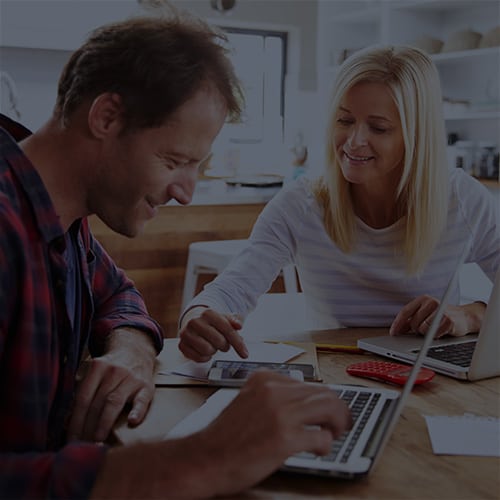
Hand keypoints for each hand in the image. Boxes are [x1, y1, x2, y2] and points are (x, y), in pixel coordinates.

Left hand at [68, 328, 155, 442]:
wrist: (136, 351)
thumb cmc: (111, 369)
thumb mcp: (96, 372)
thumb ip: (84, 391)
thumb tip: (66, 421)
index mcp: (98, 367)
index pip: (83, 398)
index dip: (75, 420)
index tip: (71, 439)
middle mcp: (114, 371)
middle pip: (97, 402)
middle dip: (87, 426)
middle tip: (82, 445)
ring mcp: (131, 378)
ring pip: (114, 402)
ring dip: (104, 423)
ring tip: (98, 440)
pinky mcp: (147, 386)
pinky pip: (142, 400)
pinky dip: (137, 411)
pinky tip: (132, 421)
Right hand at [91, 371, 351, 497]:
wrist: (205, 458)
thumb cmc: (226, 435)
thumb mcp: (249, 401)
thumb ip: (274, 397)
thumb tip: (305, 403)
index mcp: (264, 379)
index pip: (307, 383)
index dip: (324, 397)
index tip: (330, 407)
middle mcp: (274, 391)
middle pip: (323, 392)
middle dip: (338, 408)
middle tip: (342, 422)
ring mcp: (280, 413)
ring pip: (328, 408)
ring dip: (337, 422)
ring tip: (335, 433)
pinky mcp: (285, 438)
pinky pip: (320, 436)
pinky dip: (324, 443)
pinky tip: (318, 448)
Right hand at [178, 306, 247, 361]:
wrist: (193, 322)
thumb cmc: (212, 322)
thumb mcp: (225, 318)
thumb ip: (234, 321)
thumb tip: (239, 325)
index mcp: (208, 313)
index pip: (228, 330)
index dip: (238, 343)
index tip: (245, 353)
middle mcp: (195, 321)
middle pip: (219, 342)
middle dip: (224, 346)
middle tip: (222, 343)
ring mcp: (186, 333)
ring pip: (208, 351)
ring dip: (214, 351)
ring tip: (212, 345)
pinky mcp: (181, 345)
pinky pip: (199, 358)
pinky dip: (205, 357)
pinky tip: (204, 350)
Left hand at [390, 295, 484, 337]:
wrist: (464, 318)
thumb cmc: (440, 317)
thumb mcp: (424, 315)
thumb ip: (410, 320)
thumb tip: (396, 330)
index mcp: (423, 299)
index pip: (405, 311)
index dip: (398, 323)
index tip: (393, 333)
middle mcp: (431, 302)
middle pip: (413, 322)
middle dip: (415, 329)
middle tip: (424, 329)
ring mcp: (441, 309)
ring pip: (422, 328)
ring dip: (426, 333)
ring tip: (433, 329)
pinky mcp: (449, 319)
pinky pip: (434, 333)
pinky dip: (436, 335)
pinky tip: (441, 331)